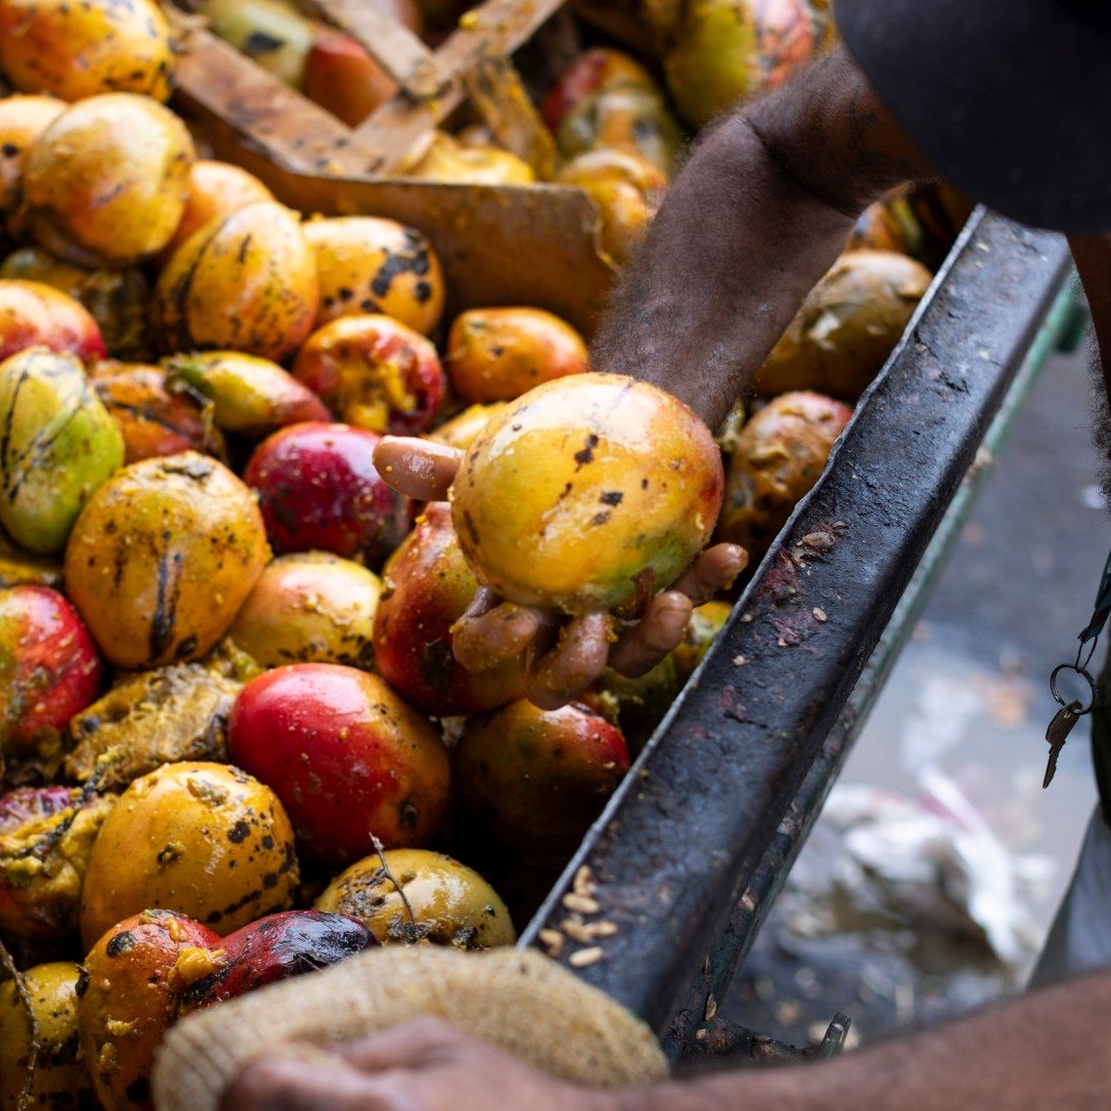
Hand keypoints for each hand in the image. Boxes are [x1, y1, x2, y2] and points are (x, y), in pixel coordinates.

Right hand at [374, 438, 747, 708]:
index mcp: (510, 606)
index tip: (516, 620)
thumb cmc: (537, 457)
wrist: (607, 432)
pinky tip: (728, 553)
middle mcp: (562, 624)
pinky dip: (709, 581)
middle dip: (572, 672)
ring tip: (668, 604)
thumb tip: (383, 452)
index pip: (487, 648)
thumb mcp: (489, 461)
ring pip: (632, 657)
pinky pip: (690, 597)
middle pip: (559, 678)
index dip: (496, 649)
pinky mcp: (671, 591)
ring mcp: (620, 615)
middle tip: (590, 635)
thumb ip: (439, 468)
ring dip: (653, 640)